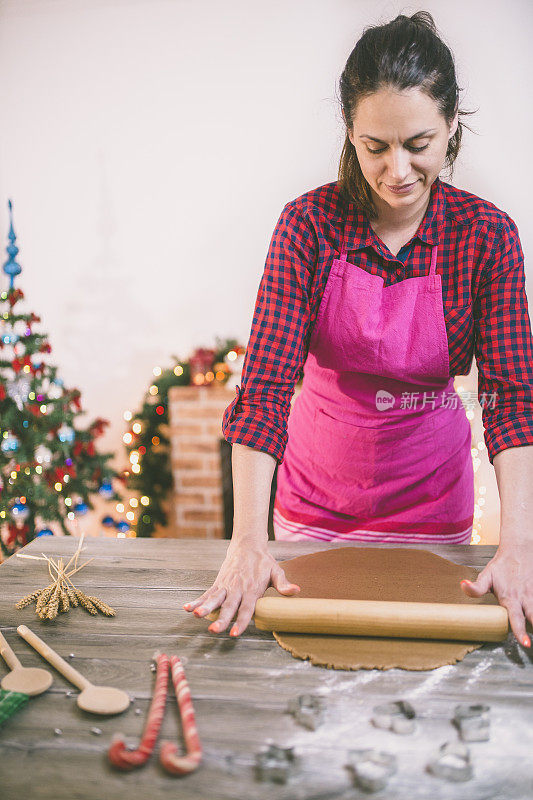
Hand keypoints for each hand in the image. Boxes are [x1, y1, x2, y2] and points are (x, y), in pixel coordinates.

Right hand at [182, 538, 299, 636]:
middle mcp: (237, 589)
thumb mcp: (276, 572)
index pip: (247, 608)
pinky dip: (197, 601)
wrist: (248, 544)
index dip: (241, 621)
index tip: (235, 633)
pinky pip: (207, 593)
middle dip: (222, 619)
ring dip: (205, 608)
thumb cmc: (264, 562)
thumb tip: (296, 591)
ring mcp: (226, 586)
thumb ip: (283, 584)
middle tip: (215, 630)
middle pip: (229, 606)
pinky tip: (187, 608)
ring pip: (215, 599)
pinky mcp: (219, 583)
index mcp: (252, 589)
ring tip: (197, 616)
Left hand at [460, 541, 532, 647]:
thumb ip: (476, 587)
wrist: (519, 549)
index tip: (525, 643)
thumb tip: (463, 585)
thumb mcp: (486, 576)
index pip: (515, 618)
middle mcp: (524, 598)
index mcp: (510, 598)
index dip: (520, 631)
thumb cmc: (501, 566)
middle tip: (532, 643)